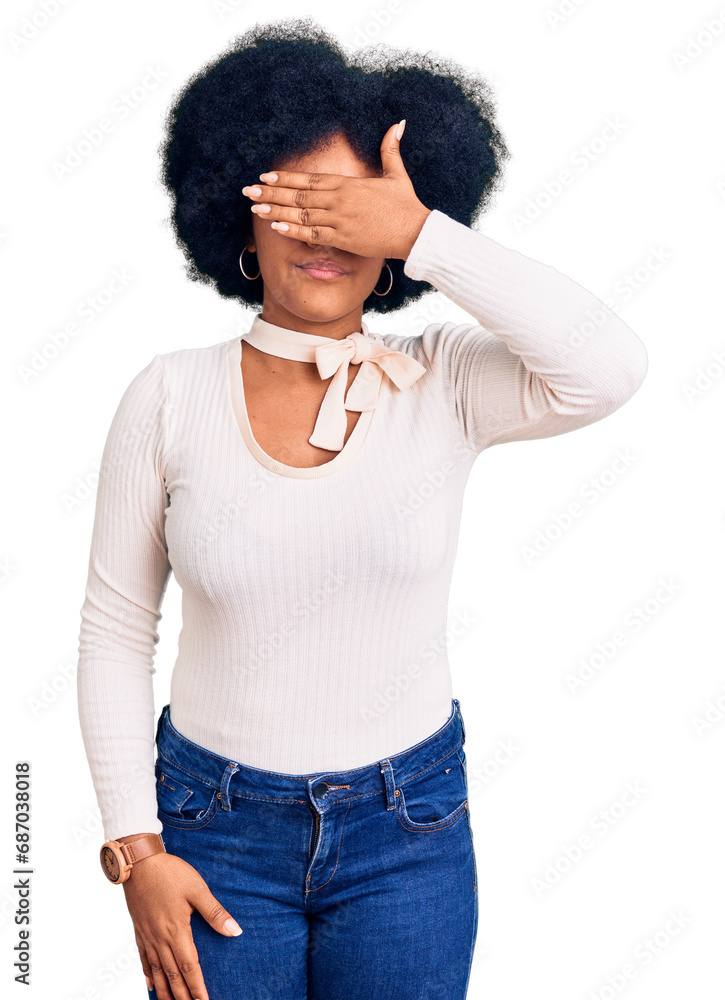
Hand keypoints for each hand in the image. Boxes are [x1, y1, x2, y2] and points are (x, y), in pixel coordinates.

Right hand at [123, 851, 241, 999]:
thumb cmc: (170, 872)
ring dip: (165, 992)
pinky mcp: (139, 931)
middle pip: (172, 976)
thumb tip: (235, 931)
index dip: (198, 988)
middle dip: (182, 997)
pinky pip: (143, 960)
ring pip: (157, 973)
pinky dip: (148, 976)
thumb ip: (215, 913)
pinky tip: (151, 986)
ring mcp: (147, 936)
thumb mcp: (197, 889)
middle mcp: (160, 939)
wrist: (138, 862)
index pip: (189, 968)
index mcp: (176, 931)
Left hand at [242, 120, 431, 259]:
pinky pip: (312, 234)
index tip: (266, 175)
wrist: (415, 232)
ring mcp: (338, 219)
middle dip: (271, 192)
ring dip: (275, 210)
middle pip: (298, 194)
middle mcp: (338, 200)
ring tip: (254, 207)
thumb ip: (390, 149)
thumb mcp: (397, 174)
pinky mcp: (342, 238)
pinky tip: (275, 227)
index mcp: (347, 184)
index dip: (285, 177)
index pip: (309, 178)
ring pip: (300, 214)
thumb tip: (398, 123)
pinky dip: (293, 230)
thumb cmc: (406, 205)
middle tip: (248, 190)